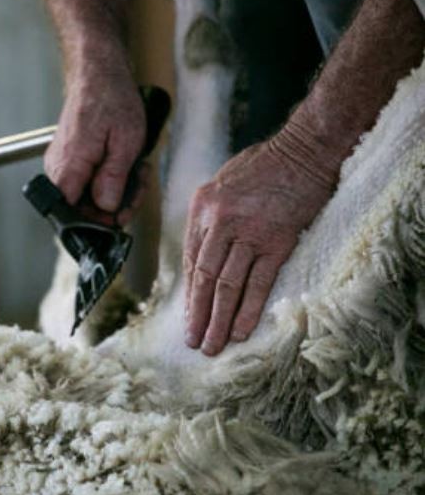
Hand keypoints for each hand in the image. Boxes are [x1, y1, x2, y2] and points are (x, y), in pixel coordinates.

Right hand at [44, 65, 146, 225]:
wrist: (97, 73)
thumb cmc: (111, 99)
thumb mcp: (125, 142)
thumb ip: (114, 179)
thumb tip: (107, 207)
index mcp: (68, 169)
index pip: (74, 217)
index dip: (99, 223)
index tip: (121, 215)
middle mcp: (58, 170)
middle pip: (83, 209)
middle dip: (115, 205)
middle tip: (138, 187)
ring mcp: (62, 165)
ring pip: (89, 196)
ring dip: (116, 191)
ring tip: (136, 171)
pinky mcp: (69, 159)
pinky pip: (87, 180)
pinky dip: (108, 178)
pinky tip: (124, 164)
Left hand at [183, 136, 337, 355]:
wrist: (305, 148)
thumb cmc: (265, 164)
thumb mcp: (222, 182)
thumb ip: (211, 216)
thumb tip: (203, 252)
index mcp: (201, 207)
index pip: (190, 259)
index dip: (189, 293)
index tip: (189, 316)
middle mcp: (219, 221)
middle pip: (203, 277)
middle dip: (197, 314)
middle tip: (193, 342)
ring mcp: (248, 232)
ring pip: (227, 285)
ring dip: (219, 320)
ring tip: (212, 346)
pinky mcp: (277, 241)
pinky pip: (258, 283)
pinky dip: (249, 310)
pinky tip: (240, 331)